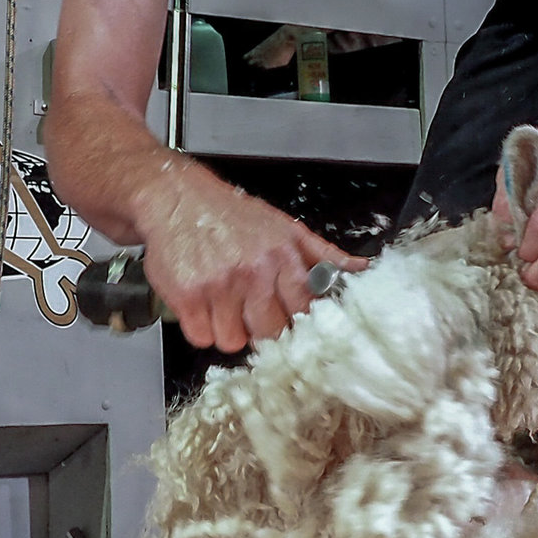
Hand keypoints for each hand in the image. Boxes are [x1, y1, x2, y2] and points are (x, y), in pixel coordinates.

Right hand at [137, 168, 364, 352]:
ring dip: (226, 329)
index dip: (294, 321)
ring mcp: (220, 285)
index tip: (284, 319)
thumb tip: (361, 269)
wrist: (176, 196)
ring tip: (221, 302)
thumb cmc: (230, 214)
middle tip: (247, 308)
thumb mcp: (284, 227)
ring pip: (233, 341)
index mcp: (283, 256)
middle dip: (259, 328)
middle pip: (270, 333)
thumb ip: (322, 253)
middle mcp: (254, 271)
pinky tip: (201, 304)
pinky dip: (199, 327)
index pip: (303, 311)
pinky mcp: (189, 296)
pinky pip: (201, 337)